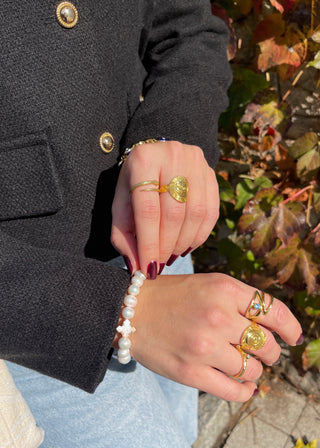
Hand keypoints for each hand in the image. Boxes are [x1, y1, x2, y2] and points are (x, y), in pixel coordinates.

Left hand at [111, 141, 218, 277]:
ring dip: (183, 243)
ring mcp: (195, 162)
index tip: (148, 269)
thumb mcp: (121, 206)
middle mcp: (172, 155)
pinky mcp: (211, 172)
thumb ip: (124, 236)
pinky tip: (186, 245)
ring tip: (170, 255)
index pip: (148, 210)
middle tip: (159, 265)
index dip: (149, 243)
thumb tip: (137, 269)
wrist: (155, 158)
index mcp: (143, 161)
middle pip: (174, 213)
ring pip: (195, 214)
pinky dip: (199, 235)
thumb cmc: (134, 186)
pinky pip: (210, 211)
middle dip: (166, 246)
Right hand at [127, 273, 301, 401]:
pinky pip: (234, 390)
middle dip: (269, 350)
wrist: (129, 311)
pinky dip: (244, 391)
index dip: (290, 327)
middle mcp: (218, 316)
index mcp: (224, 289)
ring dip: (254, 370)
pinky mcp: (192, 372)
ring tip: (243, 365)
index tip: (292, 336)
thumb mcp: (208, 284)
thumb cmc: (171, 296)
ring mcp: (205, 346)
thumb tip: (274, 329)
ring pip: (253, 369)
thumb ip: (239, 301)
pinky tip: (243, 387)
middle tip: (259, 350)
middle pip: (267, 344)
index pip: (274, 311)